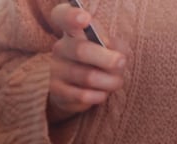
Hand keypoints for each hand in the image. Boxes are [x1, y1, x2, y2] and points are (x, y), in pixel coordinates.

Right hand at [47, 3, 125, 123]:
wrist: (72, 89)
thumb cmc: (95, 61)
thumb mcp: (107, 47)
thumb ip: (115, 47)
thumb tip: (118, 59)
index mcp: (71, 30)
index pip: (62, 15)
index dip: (72, 16)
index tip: (85, 20)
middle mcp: (59, 49)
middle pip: (81, 50)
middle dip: (106, 58)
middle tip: (121, 63)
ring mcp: (55, 71)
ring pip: (87, 77)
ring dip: (108, 81)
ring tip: (116, 82)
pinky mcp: (56, 93)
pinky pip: (82, 96)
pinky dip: (98, 96)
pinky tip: (102, 94)